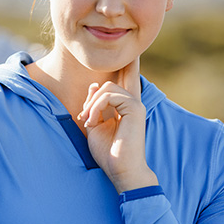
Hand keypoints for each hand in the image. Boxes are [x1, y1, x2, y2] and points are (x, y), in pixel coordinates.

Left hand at [77, 57, 157, 192]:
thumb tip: (95, 84)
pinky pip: (108, 95)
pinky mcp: (134, 108)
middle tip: (91, 109)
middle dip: (100, 89)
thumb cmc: (108, 152)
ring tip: (88, 122)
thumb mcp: (94, 125)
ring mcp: (135, 104)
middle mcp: (133, 102)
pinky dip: (95, 107)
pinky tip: (93, 122)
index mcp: (126, 107)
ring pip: (106, 87)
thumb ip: (94, 105)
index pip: (126, 80)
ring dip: (91, 104)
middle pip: (116, 79)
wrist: (121, 170)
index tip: (130, 53)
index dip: (127, 65)